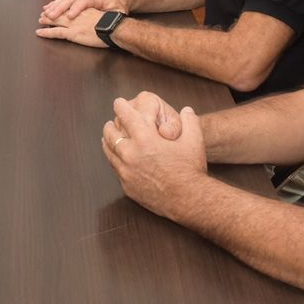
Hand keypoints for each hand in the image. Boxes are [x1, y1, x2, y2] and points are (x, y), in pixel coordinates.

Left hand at [34, 6, 107, 47]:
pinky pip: (56, 32)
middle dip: (51, 13)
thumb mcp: (104, 16)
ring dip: (46, 20)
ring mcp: (73, 24)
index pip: (70, 7)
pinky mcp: (72, 33)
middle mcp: (77, 15)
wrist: (114, 27)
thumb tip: (96, 20)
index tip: (55, 7)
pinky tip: (40, 32)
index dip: (61, 7)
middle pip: (60, 12)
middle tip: (44, 13)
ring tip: (40, 20)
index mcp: (85, 10)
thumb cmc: (112, 24)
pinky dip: (46, 32)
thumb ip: (96, 17)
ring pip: (56, 20)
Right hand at [40, 0, 122, 23]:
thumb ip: (115, 15)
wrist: (116, 0)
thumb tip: (113, 19)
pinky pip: (63, 0)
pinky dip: (54, 4)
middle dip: (60, 7)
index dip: (76, 8)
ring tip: (46, 13)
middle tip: (51, 15)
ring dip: (54, 6)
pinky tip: (48, 9)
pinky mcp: (76, 0)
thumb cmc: (116, 6)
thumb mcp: (119, 12)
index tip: (70, 16)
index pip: (84, 1)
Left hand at [101, 96, 206, 218]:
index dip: (120, 107)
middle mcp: (130, 154)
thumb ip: (190, 121)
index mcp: (145, 139)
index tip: (118, 103)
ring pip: (109, 152)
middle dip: (110, 125)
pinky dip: (115, 161)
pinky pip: (116, 169)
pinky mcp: (127, 186)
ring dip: (108, 143)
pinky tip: (118, 159)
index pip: (125, 116)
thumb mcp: (194, 140)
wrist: (189, 200)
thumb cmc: (191, 169)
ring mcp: (126, 172)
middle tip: (111, 122)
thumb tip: (187, 110)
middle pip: (110, 134)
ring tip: (109, 138)